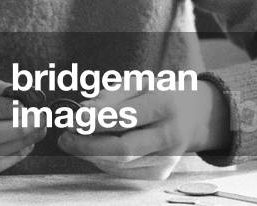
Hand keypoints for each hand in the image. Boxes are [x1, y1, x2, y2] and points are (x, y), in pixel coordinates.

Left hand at [56, 82, 228, 180]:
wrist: (192, 116)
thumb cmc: (157, 94)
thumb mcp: (136, 83)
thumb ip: (109, 96)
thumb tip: (82, 111)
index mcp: (164, 104)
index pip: (125, 118)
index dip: (95, 122)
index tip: (71, 121)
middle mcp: (169, 134)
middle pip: (123, 149)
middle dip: (87, 146)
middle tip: (64, 138)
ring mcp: (167, 157)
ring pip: (121, 165)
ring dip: (91, 156)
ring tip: (74, 143)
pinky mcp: (161, 172)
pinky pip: (125, 173)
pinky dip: (103, 163)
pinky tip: (94, 152)